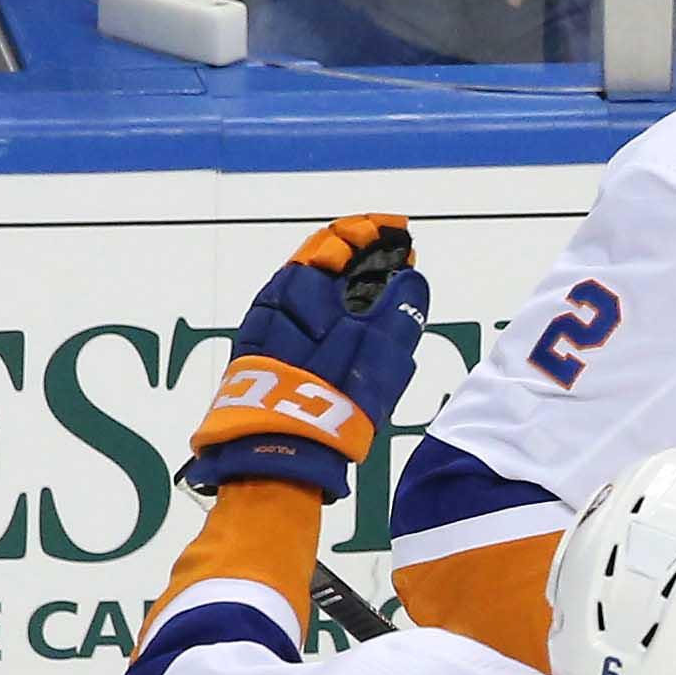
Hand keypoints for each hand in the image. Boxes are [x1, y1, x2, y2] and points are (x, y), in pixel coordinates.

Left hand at [182, 215, 427, 497]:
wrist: (281, 444)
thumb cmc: (336, 390)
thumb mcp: (383, 346)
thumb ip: (402, 306)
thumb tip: (411, 277)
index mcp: (302, 283)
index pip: (338, 237)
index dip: (374, 230)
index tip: (401, 232)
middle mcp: (277, 296)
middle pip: (320, 259)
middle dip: (360, 253)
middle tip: (395, 257)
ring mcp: (267, 325)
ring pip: (309, 288)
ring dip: (345, 281)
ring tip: (378, 288)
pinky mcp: (264, 353)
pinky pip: (300, 313)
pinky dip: (328, 306)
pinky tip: (348, 321)